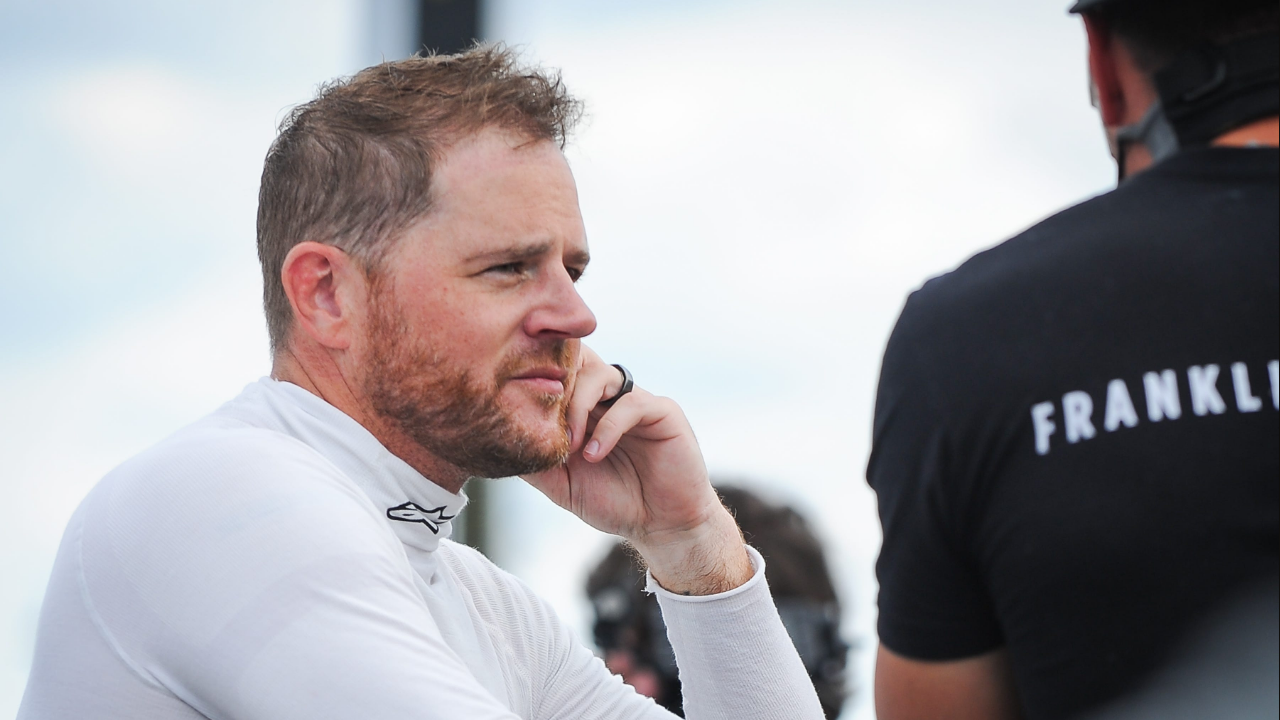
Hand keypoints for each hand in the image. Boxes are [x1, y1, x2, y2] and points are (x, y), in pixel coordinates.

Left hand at [521, 346, 751, 594]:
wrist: (660, 526)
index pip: (559, 373)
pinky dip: (607, 428)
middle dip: (555, 381)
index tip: (516, 405)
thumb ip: (535, 462)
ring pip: (600, 375)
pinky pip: (631, 404)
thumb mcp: (562, 484)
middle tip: (540, 413)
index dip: (537, 379)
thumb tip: (494, 445)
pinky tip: (594, 455)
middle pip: (578, 361)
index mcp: (586, 407)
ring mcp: (636, 401)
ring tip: (570, 444)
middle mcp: (610, 398)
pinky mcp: (663, 412)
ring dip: (577, 406)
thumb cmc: (614, 502)